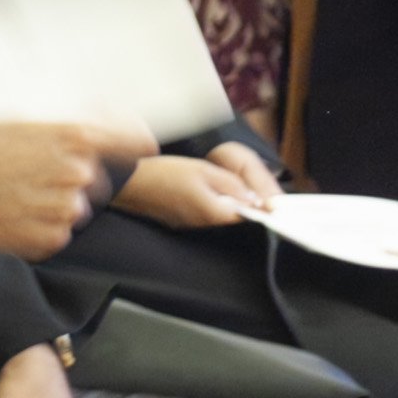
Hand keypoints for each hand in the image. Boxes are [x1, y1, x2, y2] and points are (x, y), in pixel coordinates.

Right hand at [0, 118, 152, 257]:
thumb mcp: (15, 121)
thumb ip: (60, 127)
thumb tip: (94, 126)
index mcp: (73, 137)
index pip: (133, 142)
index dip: (134, 144)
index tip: (136, 147)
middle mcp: (77, 174)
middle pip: (98, 178)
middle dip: (72, 177)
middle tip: (34, 175)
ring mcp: (65, 210)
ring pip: (77, 207)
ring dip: (55, 203)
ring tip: (19, 195)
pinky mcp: (50, 239)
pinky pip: (59, 232)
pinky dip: (41, 226)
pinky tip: (14, 214)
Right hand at [112, 149, 271, 229]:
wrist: (128, 183)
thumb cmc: (162, 174)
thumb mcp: (204, 170)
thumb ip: (232, 185)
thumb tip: (254, 199)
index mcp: (213, 213)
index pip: (248, 218)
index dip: (261, 209)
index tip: (269, 202)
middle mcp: (203, 225)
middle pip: (234, 219)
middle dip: (244, 205)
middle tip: (247, 189)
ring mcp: (190, 226)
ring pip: (219, 217)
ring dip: (226, 205)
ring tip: (221, 187)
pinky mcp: (180, 223)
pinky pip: (203, 216)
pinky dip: (209, 205)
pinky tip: (200, 190)